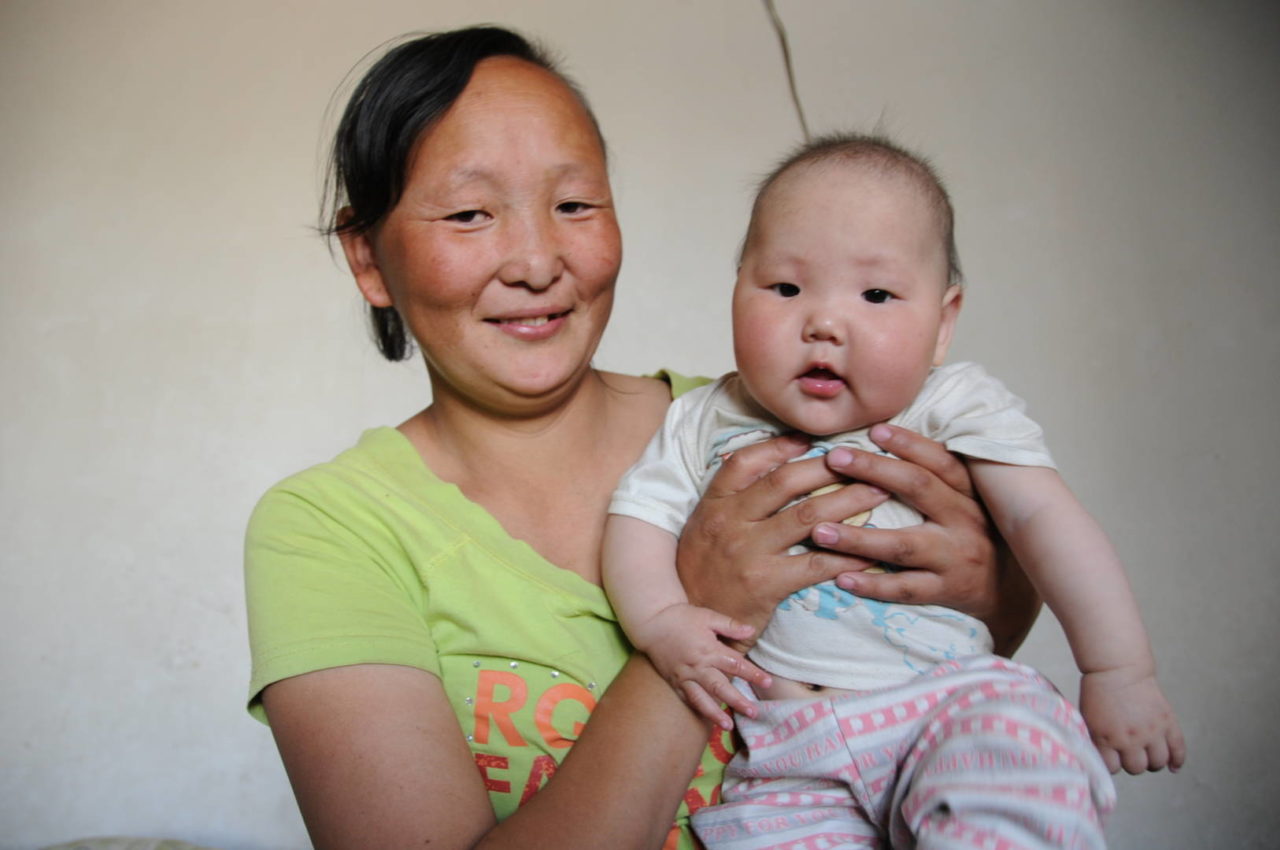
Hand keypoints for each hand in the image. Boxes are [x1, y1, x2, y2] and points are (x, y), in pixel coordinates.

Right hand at [635, 604, 772, 729]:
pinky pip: (687, 698)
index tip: (768, 682)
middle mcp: (697, 666)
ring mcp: (684, 676)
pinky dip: (697, 708)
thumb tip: (751, 631)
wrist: (652, 622)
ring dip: (715, 713)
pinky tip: (706, 718)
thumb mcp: (708, 616)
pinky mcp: (674, 681)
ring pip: (702, 699)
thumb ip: (730, 625)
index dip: (753, 674)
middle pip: (721, 687)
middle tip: (753, 713)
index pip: (736, 664)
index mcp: (709, 649)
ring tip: (727, 726)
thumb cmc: (682, 617)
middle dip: (738, 701)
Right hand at [676, 434, 891, 641]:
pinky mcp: (765, 583)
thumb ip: (731, 498)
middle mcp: (729, 522)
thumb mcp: (704, 526)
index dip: (779, 446)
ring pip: (807, 516)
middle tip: (863, 462)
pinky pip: (816, 563)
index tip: (810, 440)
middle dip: (829, 468)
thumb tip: (770, 464)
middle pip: (785, 482)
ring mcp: (748, 552)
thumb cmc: (703, 570)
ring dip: (849, 502)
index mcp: (714, 504)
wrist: (689, 622)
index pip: (745, 462)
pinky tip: (870, 551)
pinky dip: (847, 555)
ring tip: (878, 493)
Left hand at [812, 424, 1010, 623]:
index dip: (908, 443)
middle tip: (834, 459)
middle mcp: (965, 521)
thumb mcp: (967, 501)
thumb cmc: (975, 536)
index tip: (874, 429)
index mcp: (969, 494)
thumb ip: (936, 476)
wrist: (1010, 593)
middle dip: (874, 470)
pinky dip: (873, 585)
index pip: (939, 461)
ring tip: (820, 530)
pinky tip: (841, 579)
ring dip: (858, 538)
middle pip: (918, 488)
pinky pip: (905, 588)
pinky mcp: (946, 591)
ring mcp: (954, 559)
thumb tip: (889, 437)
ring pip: (903, 545)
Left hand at [1080, 668, 1185, 773]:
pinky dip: (1177, 760)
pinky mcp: (1168, 723)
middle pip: (1137, 768)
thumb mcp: (1089, 719)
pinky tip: (1173, 765)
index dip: (1112, 764)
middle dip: (1132, 762)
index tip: (1112, 757)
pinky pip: (1178, 749)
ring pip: (1158, 762)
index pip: (1112, 769)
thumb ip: (1097, 742)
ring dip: (1152, 761)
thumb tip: (1105, 761)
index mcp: (1107, 738)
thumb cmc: (1098, 693)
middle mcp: (1130, 739)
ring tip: (1147, 753)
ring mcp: (1151, 731)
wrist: (1118, 669)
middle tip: (1130, 752)